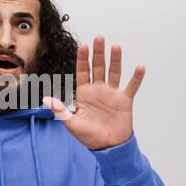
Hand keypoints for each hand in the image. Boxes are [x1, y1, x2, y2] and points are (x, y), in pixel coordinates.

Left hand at [43, 35, 144, 149]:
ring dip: (115, 60)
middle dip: (98, 53)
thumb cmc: (88, 136)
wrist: (107, 147)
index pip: (82, 72)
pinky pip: (131, 86)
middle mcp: (98, 90)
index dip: (82, 59)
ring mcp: (112, 94)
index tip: (83, 46)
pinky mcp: (124, 101)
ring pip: (114, 72)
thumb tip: (45, 99)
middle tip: (99, 38)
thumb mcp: (72, 124)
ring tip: (115, 46)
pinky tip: (140, 67)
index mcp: (84, 93)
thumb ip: (60, 110)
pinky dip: (136, 77)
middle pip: (98, 67)